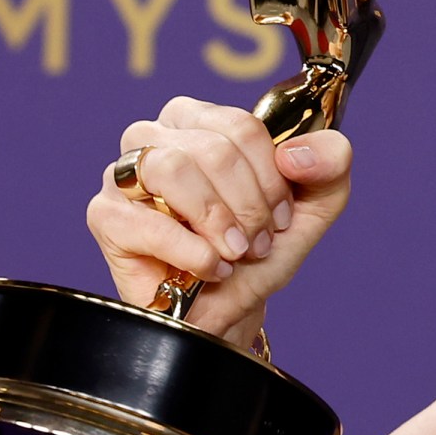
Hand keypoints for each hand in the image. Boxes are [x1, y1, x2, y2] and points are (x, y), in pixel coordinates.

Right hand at [85, 96, 353, 341]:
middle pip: (211, 147)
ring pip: (172, 168)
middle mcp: (156, 137)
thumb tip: (295, 153)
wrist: (225, 313)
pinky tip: (210, 268)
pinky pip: (144, 220)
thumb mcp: (313, 206)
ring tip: (234, 253)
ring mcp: (124, 174)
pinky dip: (190, 250)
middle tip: (257, 243)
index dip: (270, 177)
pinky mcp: (105, 216)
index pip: (241, 125)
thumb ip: (330, 163)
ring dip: (216, 220)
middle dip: (247, 205)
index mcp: (202, 121)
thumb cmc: (257, 253)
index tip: (280, 218)